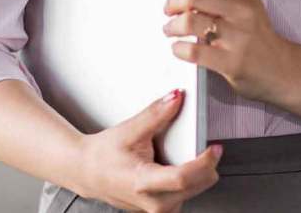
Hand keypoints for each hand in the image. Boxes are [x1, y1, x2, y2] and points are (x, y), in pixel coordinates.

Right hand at [76, 89, 221, 212]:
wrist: (85, 171)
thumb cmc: (102, 155)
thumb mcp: (129, 130)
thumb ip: (156, 114)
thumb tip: (176, 98)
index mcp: (143, 182)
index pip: (182, 177)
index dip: (203, 162)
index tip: (215, 148)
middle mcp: (151, 202)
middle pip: (194, 187)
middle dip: (207, 167)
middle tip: (210, 147)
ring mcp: (155, 209)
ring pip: (192, 195)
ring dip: (199, 176)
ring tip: (193, 157)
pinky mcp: (158, 209)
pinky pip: (183, 197)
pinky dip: (188, 182)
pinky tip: (179, 167)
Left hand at [164, 0, 293, 103]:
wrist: (282, 68)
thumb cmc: (256, 33)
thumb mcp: (246, 1)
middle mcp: (242, 9)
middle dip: (172, 2)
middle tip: (168, 9)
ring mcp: (238, 36)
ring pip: (189, 21)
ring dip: (171, 26)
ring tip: (170, 29)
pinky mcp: (232, 62)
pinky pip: (194, 51)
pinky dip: (178, 48)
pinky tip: (179, 47)